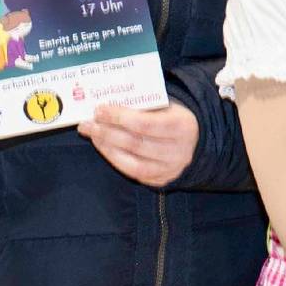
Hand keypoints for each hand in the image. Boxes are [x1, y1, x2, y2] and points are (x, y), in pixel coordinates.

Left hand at [79, 102, 197, 187]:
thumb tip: (109, 105)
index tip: (100, 109)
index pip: (144, 123)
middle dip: (106, 132)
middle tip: (87, 123)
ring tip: (92, 134)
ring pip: (131, 162)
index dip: (118, 117)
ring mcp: (170, 169)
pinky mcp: (161, 180)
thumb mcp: (168, 106)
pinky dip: (115, 159)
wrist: (198, 142)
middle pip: (134, 143)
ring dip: (106, 147)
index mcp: (182, 126)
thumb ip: (144, 105)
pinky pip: (133, 172)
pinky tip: (104, 147)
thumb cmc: (175, 118)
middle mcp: (178, 151)